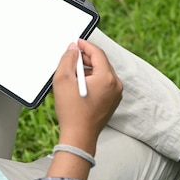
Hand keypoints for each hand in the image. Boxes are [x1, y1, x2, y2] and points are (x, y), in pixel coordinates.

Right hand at [52, 39, 122, 154]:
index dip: (85, 45)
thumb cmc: (72, 111)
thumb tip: (73, 49)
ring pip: (102, 73)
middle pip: (101, 63)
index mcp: (107, 78)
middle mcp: (116, 85)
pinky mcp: (112, 102)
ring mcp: (116, 95)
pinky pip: (103, 84)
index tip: (76, 42)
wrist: (79, 137)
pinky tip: (79, 85)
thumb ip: (68, 59)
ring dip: (88, 70)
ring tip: (72, 74)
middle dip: (85, 58)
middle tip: (71, 57)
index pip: (98, 53)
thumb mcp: (63, 80)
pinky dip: (92, 80)